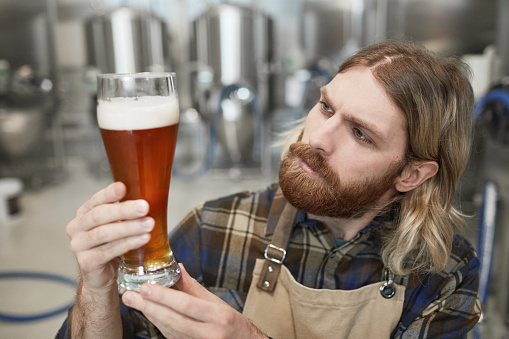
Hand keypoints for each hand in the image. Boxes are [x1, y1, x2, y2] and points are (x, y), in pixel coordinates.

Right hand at [66, 182, 153, 292]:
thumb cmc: (112, 246)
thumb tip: (149, 198)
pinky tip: (142, 239)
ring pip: (104, 233)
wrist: (104, 277)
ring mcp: (78, 245)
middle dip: (124, 210)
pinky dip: (127, 244)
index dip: (109, 193)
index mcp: (84, 213)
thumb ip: (125, 212)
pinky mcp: (85, 262)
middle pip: (100, 215)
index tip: (123, 187)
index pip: (96, 200)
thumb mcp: (117, 225)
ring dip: (129, 228)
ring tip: (149, 224)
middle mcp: (76, 227)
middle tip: (145, 207)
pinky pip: (108, 251)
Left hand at [122, 265, 266, 338]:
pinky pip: (171, 336)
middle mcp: (210, 333)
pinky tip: (148, 313)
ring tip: (134, 301)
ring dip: (150, 315)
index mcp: (219, 316)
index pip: (187, 305)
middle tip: (130, 296)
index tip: (146, 287)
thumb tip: (178, 267)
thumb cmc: (231, 322)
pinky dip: (158, 324)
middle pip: (174, 319)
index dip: (164, 297)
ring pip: (169, 329)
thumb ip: (195, 287)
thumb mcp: (218, 302)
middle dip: (149, 307)